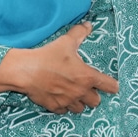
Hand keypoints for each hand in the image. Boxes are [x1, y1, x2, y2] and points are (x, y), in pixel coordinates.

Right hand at [0, 22, 117, 113]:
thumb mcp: (66, 42)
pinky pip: (64, 111)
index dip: (112, 86)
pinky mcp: (55, 107)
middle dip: (93, 96)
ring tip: (73, 94)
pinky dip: (63, 106)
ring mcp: (67, 101)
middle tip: (86, 88)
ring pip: (80, 109)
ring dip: (79, 102)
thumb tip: (88, 25)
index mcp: (87, 77)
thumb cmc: (47, 56)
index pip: (110, 86)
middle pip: (96, 101)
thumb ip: (79, 33)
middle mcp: (80, 92)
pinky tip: (59, 98)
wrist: (25, 71)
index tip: (112, 85)